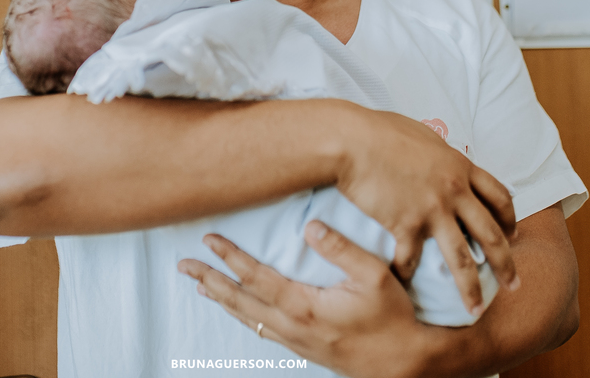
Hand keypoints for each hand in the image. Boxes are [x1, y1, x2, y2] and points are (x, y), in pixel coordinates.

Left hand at [179, 221, 432, 377]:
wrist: (406, 364)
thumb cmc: (393, 318)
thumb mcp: (375, 276)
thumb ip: (341, 249)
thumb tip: (309, 226)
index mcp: (305, 307)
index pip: (256, 278)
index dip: (230, 257)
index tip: (209, 240)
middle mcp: (293, 327)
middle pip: (241, 302)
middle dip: (210, 281)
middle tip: (184, 266)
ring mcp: (297, 341)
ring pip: (249, 319)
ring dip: (222, 300)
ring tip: (200, 287)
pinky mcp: (305, 349)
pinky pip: (264, 331)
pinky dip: (244, 318)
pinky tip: (240, 312)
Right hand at [339, 109, 518, 313]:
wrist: (352, 142)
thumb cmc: (380, 131)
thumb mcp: (422, 136)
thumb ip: (438, 154)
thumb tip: (441, 159)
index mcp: (460, 167)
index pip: (499, 196)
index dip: (509, 219)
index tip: (512, 235)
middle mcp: (454, 191)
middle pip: (491, 234)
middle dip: (506, 263)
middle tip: (514, 284)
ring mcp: (432, 210)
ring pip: (462, 258)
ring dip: (471, 287)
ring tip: (476, 309)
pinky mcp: (406, 225)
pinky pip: (412, 259)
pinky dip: (408, 273)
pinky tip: (405, 283)